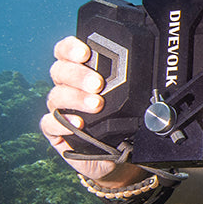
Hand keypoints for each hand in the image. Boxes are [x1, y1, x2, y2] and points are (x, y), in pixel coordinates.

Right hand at [40, 36, 144, 185]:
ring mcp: (60, 109)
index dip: (71, 48)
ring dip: (75, 98)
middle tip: (98, 83)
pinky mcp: (56, 132)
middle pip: (60, 71)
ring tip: (96, 105)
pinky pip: (48, 123)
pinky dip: (61, 122)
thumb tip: (154, 70)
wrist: (120, 155)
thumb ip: (132, 82)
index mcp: (81, 72)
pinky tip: (78, 124)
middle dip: (78, 75)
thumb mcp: (131, 98)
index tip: (86, 52)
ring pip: (56, 96)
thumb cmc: (125, 120)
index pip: (66, 51)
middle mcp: (67, 87)